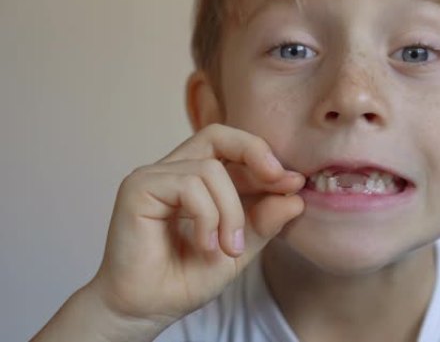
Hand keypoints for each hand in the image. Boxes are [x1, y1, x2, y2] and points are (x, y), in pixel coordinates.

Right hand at [88, 124, 303, 324]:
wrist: (145, 311)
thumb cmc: (184, 279)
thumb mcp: (239, 248)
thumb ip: (264, 222)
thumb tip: (296, 196)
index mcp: (197, 180)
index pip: (234, 150)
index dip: (266, 161)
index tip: (294, 184)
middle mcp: (173, 171)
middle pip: (217, 134)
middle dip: (255, 152)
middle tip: (281, 181)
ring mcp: (153, 176)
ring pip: (210, 169)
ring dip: (230, 211)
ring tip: (228, 248)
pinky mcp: (138, 188)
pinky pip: (188, 185)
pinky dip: (207, 216)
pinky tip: (205, 245)